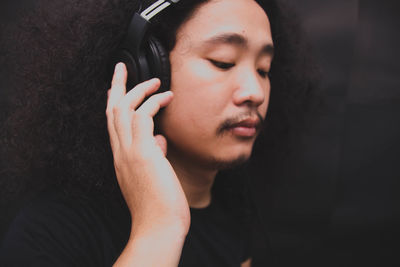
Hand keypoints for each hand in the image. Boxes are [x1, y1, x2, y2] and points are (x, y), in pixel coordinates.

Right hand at [106, 63, 189, 236]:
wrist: (158, 227)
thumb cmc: (159, 204)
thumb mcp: (154, 175)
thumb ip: (154, 154)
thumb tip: (160, 139)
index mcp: (122, 158)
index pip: (113, 124)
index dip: (115, 102)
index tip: (119, 88)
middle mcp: (121, 152)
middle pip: (111, 110)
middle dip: (117, 86)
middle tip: (122, 67)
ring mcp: (129, 152)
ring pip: (123, 109)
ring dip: (140, 90)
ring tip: (157, 81)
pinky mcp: (142, 153)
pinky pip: (142, 117)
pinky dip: (153, 103)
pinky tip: (167, 97)